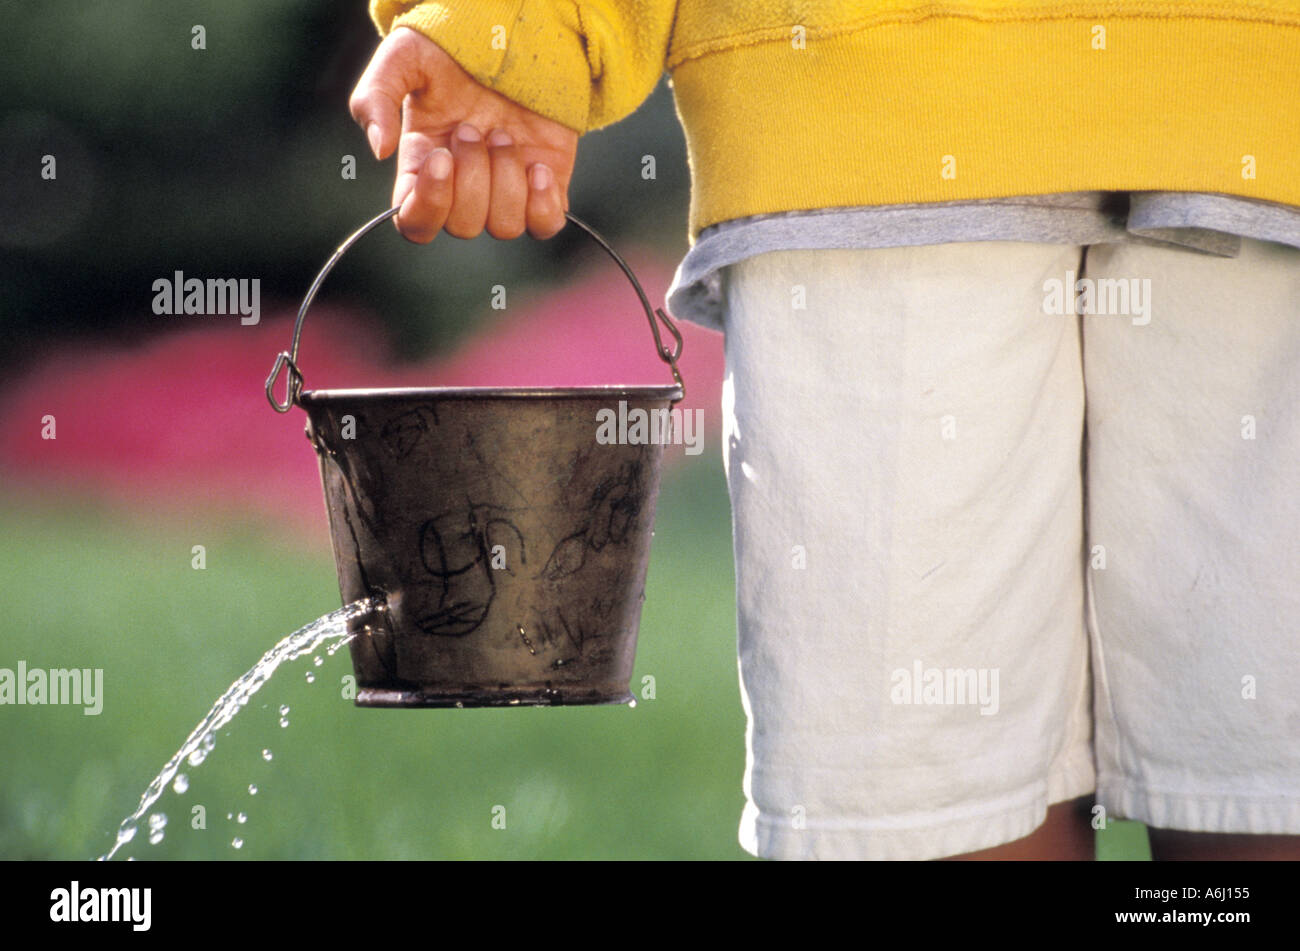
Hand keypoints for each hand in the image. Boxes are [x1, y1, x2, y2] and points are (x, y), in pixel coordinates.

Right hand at [349, 26, 577, 242]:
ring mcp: (505, 192)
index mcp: (425, 170)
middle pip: (463, 226)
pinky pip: (545, 225)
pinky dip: (542, 202)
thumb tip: (378, 149)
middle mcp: (464, 189)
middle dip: (471, 175)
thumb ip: (375, 99)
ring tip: (504, 136)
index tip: (440, 159)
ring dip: (505, 180)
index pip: (416, 223)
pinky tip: (538, 166)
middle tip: (472, 128)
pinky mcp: (544, 189)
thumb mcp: (402, 59)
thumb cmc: (453, 50)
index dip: (428, 205)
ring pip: (504, 227)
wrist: (514, 36)